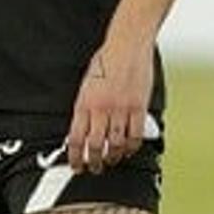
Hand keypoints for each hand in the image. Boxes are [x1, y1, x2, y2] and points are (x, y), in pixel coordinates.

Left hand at [67, 40, 153, 173]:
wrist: (127, 45)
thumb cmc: (105, 62)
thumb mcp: (86, 84)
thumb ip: (84, 108)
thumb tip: (81, 132)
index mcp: (84, 102)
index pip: (75, 138)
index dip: (74, 157)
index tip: (76, 165)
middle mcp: (101, 108)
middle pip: (95, 146)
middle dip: (94, 162)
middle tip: (94, 168)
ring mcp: (121, 108)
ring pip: (116, 144)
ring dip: (113, 157)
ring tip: (112, 160)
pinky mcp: (138, 106)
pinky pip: (135, 135)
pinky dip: (131, 147)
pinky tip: (128, 149)